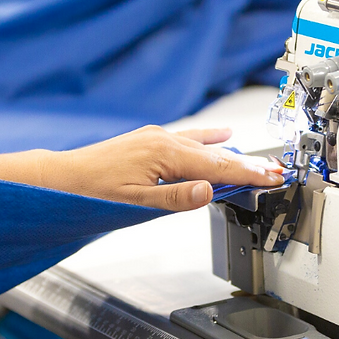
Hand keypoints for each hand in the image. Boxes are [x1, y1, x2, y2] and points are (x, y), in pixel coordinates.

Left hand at [0, 126, 284, 210]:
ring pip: (204, 146)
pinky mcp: (149, 140)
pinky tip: (221, 136)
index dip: (249, 174)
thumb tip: (208, 192)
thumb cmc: (92, 192)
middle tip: (276, 171)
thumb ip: (175, 199)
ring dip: (232, 154)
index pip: (218, 167)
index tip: (273, 177)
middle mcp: (164, 141)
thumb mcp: (136, 203)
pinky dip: (209, 140)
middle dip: (248, 164)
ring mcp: (157, 138)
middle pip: (216, 155)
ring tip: (257, 159)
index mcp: (166, 155)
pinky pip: (189, 139)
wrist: (62, 178)